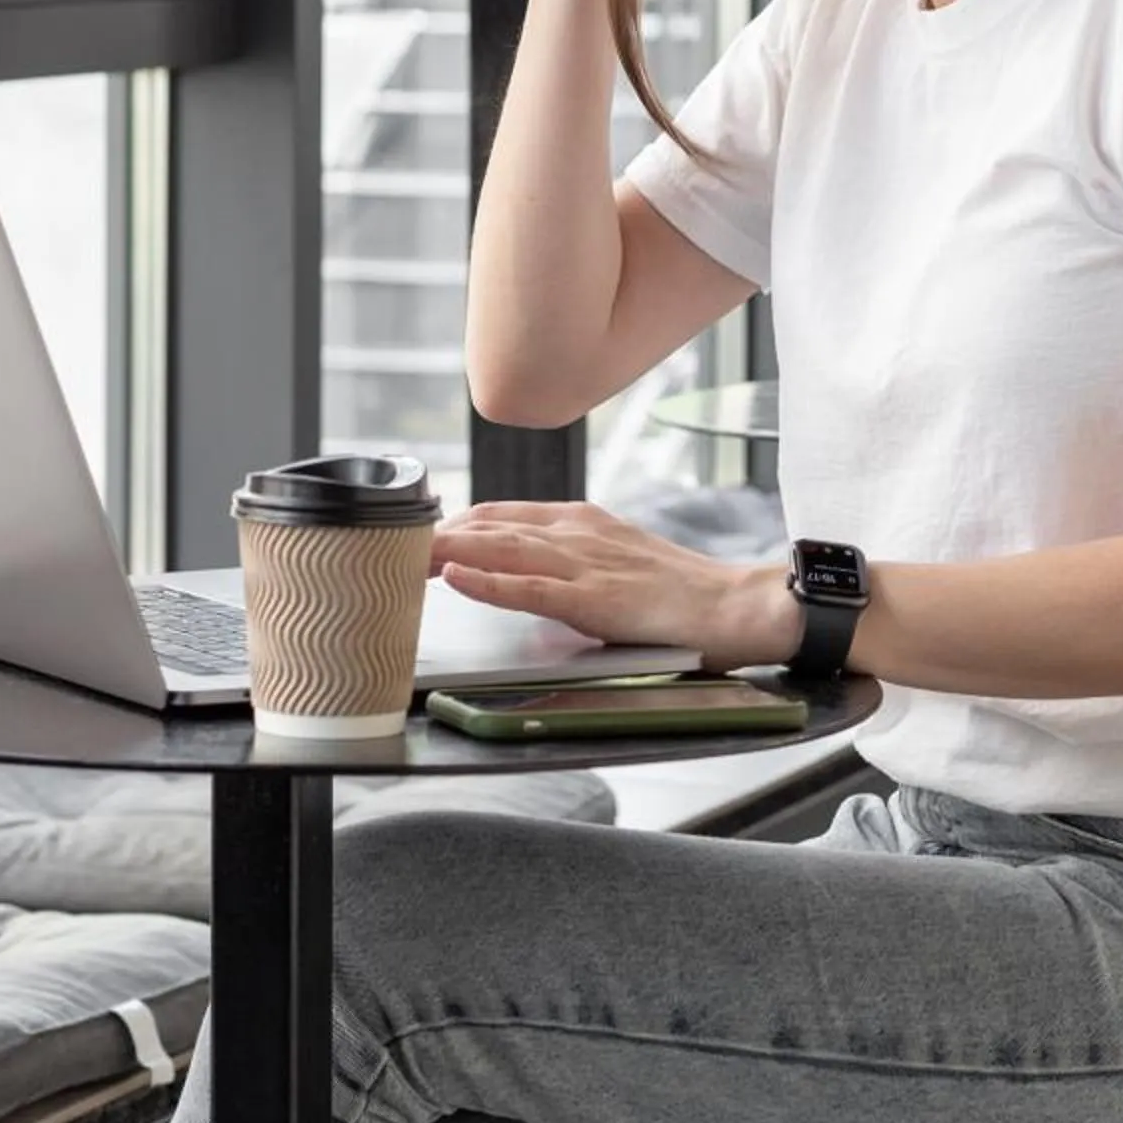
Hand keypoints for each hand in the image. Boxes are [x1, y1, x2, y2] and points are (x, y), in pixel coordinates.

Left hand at [431, 501, 798, 669]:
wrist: (735, 606)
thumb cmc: (680, 595)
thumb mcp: (615, 563)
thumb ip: (569, 565)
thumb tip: (523, 579)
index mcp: (581, 522)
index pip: (500, 516)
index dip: (453, 524)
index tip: (416, 536)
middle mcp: (577, 533)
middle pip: (489, 527)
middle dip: (434, 536)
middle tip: (387, 547)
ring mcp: (585, 564)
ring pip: (500, 550)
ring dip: (445, 551)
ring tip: (401, 554)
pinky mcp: (596, 600)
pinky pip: (530, 589)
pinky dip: (486, 581)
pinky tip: (454, 577)